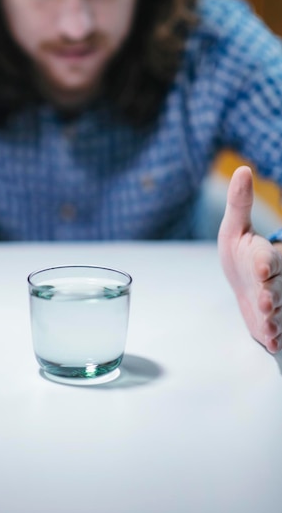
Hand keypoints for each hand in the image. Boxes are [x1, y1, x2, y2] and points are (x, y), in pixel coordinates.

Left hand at [218, 166, 281, 352]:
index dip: (267, 262)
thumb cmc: (240, 252)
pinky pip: (275, 328)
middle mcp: (273, 280)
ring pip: (279, 310)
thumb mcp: (235, 228)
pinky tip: (271, 342)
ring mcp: (274, 300)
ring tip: (268, 326)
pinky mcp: (270, 319)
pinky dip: (273, 336)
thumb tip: (242, 170)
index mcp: (264, 256)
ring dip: (274, 319)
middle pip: (277, 287)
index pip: (268, 258)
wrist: (244, 280)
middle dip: (273, 295)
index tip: (263, 266)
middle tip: (266, 302)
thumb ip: (240, 203)